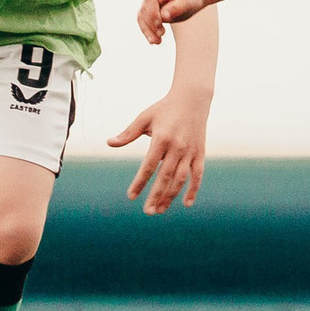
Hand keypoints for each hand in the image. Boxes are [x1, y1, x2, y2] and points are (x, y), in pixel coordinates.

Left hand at [109, 88, 208, 212]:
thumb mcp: (144, 118)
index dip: (140, 182)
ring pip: (181, 179)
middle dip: (156, 196)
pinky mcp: (200, 154)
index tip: (131, 196)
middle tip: (147, 212)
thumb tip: (109, 143)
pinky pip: (198, 175)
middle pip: (165, 177)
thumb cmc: (164, 108)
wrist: (192, 99)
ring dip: (171, 196)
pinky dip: (194, 190)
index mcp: (161, 138)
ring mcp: (190, 152)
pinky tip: (186, 204)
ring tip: (160, 210)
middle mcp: (177, 147)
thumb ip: (128, 133)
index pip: (149, 166)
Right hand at [136, 0, 208, 44]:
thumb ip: (175, 8)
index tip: (159, 23)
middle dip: (150, 25)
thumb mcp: (186, 2)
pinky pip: (144, 23)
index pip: (151, 0)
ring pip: (142, 18)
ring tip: (157, 42)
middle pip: (144, 10)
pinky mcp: (149, 13)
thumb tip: (164, 16)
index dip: (152, 12)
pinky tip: (155, 41)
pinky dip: (148, 32)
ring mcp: (148, 4)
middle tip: (161, 35)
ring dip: (147, 31)